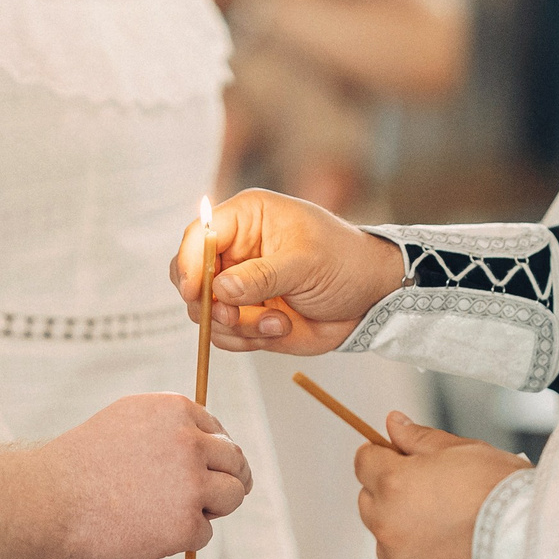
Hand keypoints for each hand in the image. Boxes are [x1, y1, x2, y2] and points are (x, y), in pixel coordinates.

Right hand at [38, 394, 250, 558]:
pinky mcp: (186, 524)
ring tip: (171, 515)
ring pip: (233, 496)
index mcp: (177, 410)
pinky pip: (205, 533)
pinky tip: (149, 532)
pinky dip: (183, 539)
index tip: (191, 473)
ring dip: (212, 510)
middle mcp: (190, 441)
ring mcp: (190, 484)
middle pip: (236, 463)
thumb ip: (172, 425)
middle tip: (201, 501)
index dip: (210, 457)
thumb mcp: (128, 420)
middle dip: (224, 482)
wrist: (49, 501)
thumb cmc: (82, 463)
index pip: (220, 433)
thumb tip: (217, 442)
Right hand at [170, 189, 407, 354]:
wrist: (370, 298)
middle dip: (210, 303)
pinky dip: (245, 340)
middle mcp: (235, 250)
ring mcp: (238, 285)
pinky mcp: (246, 314)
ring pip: (206, 312)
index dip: (188, 263)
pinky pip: (224, 334)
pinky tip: (280, 328)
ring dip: (237, 326)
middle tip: (235, 317)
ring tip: (278, 323)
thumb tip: (221, 289)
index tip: (194, 292)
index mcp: (247, 218)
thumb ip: (262, 275)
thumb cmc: (345, 262)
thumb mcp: (306, 263)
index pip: (198, 235)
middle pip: (189, 276)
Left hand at [356, 414, 527, 558]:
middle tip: (435, 497)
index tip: (401, 461)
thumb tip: (394, 424)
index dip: (384, 457)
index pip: (365, 462)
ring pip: (388, 543)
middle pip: (370, 503)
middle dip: (393, 496)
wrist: (532, 547)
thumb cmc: (504, 496)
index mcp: (394, 484)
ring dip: (407, 534)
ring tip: (452, 532)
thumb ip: (420, 439)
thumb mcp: (465, 451)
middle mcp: (387, 526)